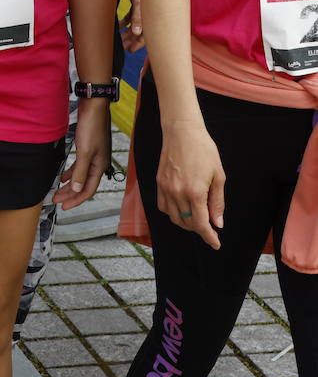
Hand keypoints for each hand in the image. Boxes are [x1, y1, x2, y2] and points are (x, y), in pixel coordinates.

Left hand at [53, 99, 110, 209]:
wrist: (93, 107)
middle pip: (83, 185)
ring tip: (57, 191)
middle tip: (56, 200)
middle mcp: (98, 164)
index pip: (88, 190)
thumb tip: (76, 190)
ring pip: (80, 176)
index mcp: (99, 167)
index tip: (63, 207)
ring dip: (69, 185)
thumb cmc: (92, 127)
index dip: (76, 200)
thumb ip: (80, 172)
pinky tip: (62, 176)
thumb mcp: (84, 152)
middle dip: (69, 194)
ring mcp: (93, 156)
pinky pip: (78, 167)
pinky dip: (70, 173)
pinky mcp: (87, 149)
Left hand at [119, 0, 144, 51]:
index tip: (129, 50)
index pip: (148, 35)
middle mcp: (149, 13)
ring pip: (135, 24)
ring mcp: (143, 8)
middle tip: (122, 46)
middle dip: (131, 40)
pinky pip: (131, 16)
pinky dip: (125, 21)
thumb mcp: (139, 1)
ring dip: (127, 32)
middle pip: (141, 31)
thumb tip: (136, 32)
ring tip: (119, 38)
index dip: (139, 44)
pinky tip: (118, 26)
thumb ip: (138, 17)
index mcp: (153, 15)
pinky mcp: (137, 2)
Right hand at [155, 116, 224, 248]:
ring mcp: (165, 188)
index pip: (201, 223)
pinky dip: (172, 213)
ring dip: (185, 223)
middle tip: (210, 227)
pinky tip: (181, 209)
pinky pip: (163, 206)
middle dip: (199, 229)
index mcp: (195, 192)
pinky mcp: (158, 183)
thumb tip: (217, 222)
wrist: (182, 132)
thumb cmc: (204, 151)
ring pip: (173, 217)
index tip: (215, 244)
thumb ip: (217, 202)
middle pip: (186, 223)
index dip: (209, 236)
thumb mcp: (218, 176)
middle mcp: (177, 193)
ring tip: (197, 218)